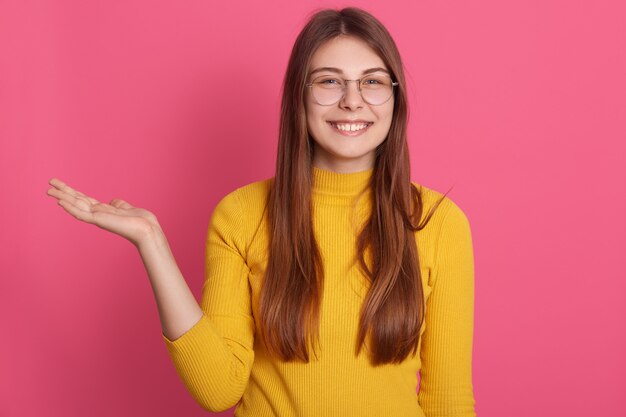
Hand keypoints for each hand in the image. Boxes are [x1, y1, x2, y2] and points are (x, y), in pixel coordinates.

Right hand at [47, 178, 161, 247]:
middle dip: (63, 192)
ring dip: (62, 197)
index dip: (71, 192)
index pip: (83, 199)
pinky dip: (70, 208)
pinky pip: (81, 214)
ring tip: (49, 190)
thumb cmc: (140, 220)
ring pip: (75, 205)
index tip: (60, 185)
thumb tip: (113, 201)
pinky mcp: (98, 221)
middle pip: (76, 200)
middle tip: (48, 184)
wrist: (146, 229)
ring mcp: (97, 217)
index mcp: (103, 210)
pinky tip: (60, 202)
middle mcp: (97, 213)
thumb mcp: (126, 208)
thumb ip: (118, 204)